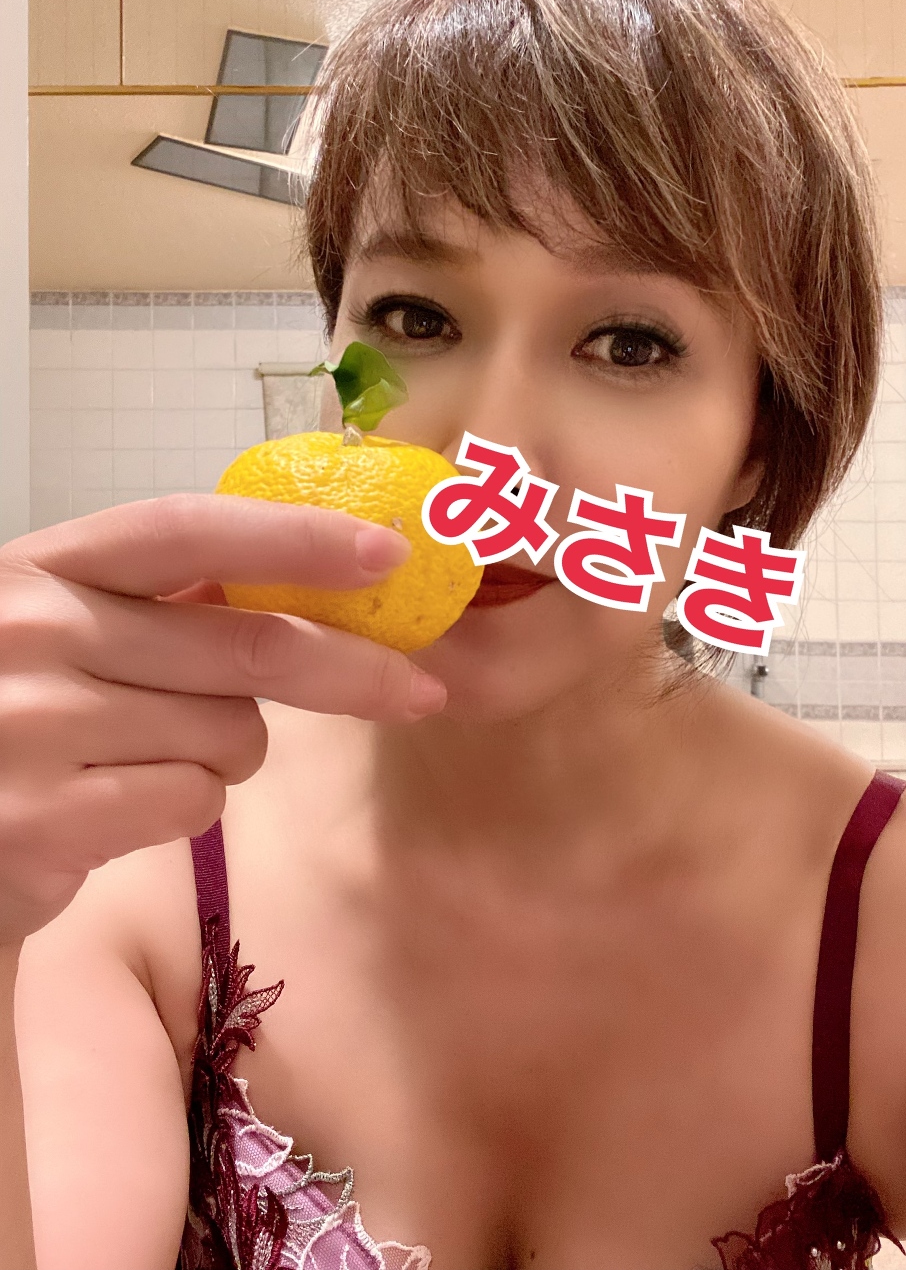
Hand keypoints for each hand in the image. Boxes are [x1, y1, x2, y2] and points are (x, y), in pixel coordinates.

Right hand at [0, 494, 445, 945]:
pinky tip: (117, 803)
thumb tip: (304, 581)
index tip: (387, 553)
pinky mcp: (46, 823)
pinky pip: (192, 802)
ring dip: (230, 750)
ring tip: (152, 752)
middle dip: (353, 671)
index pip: (185, 531)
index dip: (295, 537)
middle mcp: (33, 634)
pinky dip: (185, 805)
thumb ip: (155, 604)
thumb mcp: (55, 627)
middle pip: (246, 646)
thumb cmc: (6, 708)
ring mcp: (34, 728)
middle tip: (417, 689)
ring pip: (231, 733)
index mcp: (41, 567)